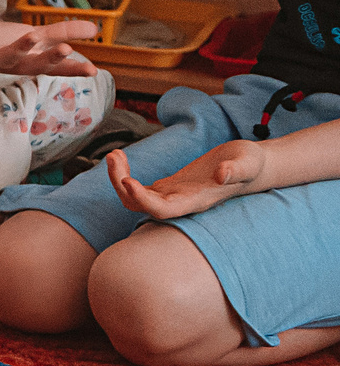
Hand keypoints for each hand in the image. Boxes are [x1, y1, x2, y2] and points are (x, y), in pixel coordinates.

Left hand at [0, 15, 99, 77]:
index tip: (93, 71)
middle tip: (66, 49)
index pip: (57, 69)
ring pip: (10, 56)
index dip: (74, 70)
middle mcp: (16, 64)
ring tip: (33, 36)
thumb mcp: (39, 38)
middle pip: (35, 65)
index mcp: (33, 62)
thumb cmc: (9, 45)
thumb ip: (64, 33)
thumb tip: (95, 28)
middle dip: (50, 58)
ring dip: (21, 47)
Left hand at [110, 141, 265, 219]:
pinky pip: (139, 187)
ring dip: (118, 179)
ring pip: (136, 197)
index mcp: (196, 201)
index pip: (164, 210)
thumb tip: (222, 175)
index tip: (127, 181)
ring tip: (113, 155)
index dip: (143, 200)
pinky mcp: (169, 185)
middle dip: (121, 184)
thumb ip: (236, 171)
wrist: (252, 165)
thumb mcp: (247, 163)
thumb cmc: (251, 164)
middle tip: (113, 157)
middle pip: (141, 205)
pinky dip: (124, 174)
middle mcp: (181, 202)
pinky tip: (120, 156)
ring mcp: (173, 195)